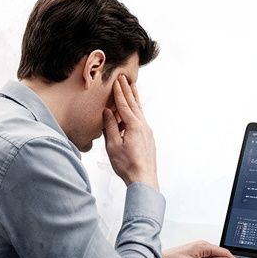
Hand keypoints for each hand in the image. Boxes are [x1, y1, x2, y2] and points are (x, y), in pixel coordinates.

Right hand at [103, 75, 158, 189]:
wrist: (144, 178)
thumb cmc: (126, 164)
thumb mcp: (113, 145)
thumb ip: (110, 126)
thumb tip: (108, 112)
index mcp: (133, 125)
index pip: (124, 104)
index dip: (119, 92)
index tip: (117, 80)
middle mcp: (143, 126)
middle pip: (134, 104)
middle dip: (128, 90)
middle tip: (125, 78)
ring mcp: (147, 132)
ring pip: (140, 111)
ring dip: (135, 98)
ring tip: (133, 87)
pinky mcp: (148, 138)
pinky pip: (141, 119)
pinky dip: (137, 110)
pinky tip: (136, 110)